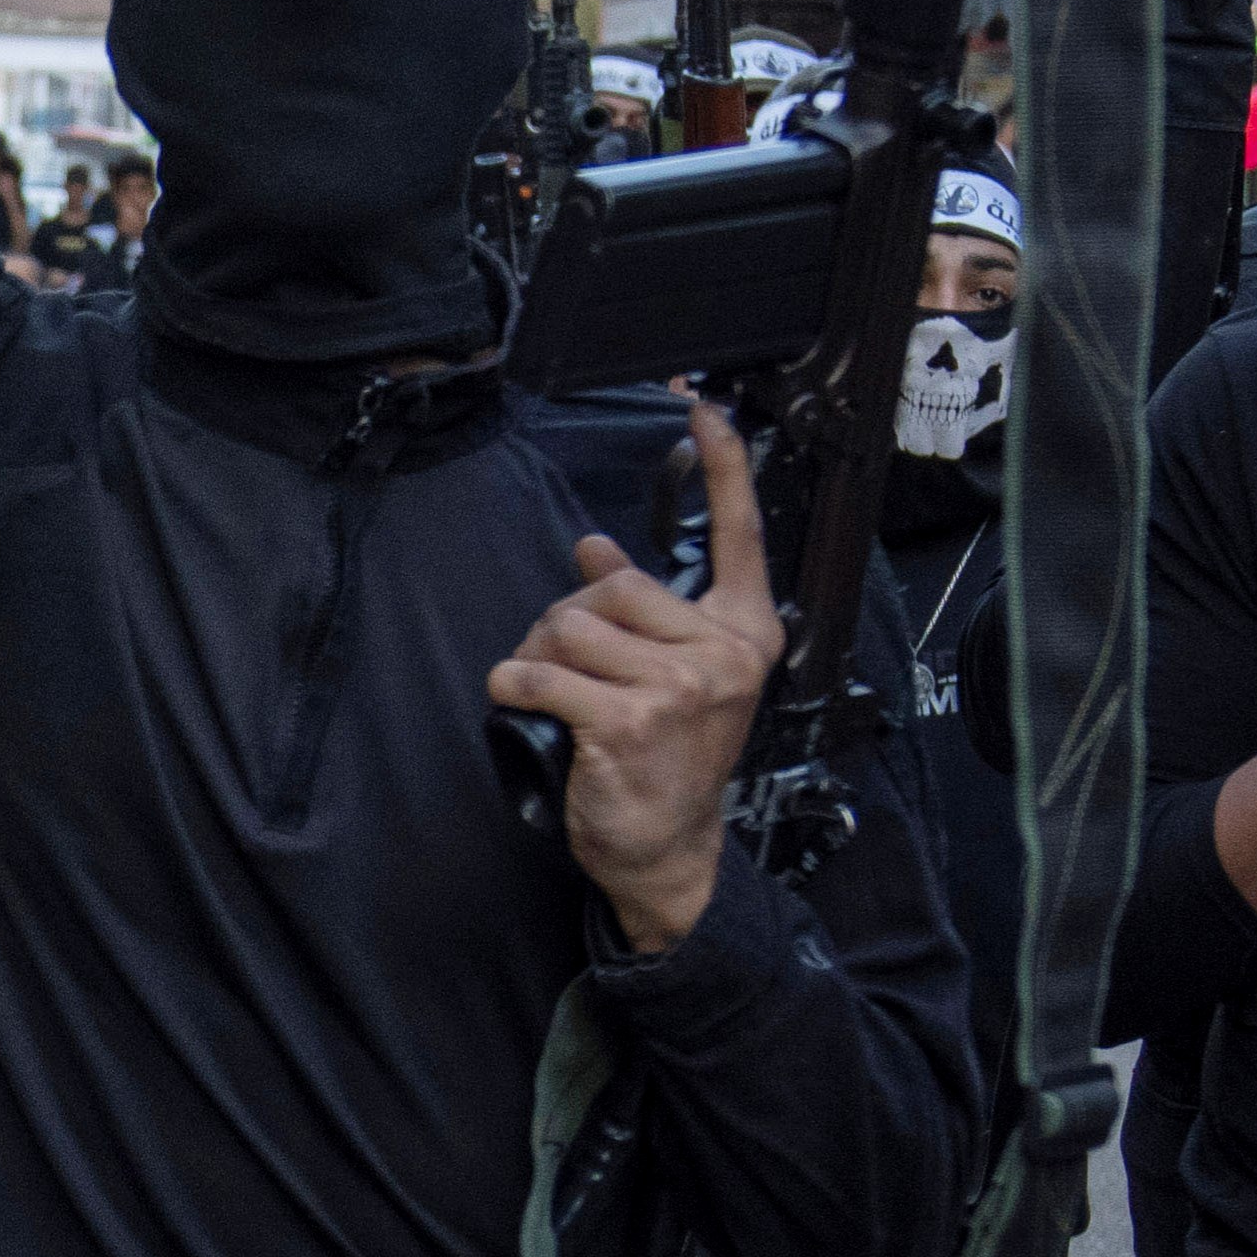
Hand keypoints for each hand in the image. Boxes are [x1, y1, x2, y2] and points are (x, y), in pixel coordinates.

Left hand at [492, 387, 776, 953]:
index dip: (724, 467)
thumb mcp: (673, 676)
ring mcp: (680, 690)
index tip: (707, 408)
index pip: (740, 535)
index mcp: (743, 634)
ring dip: (539, 656)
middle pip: (615, 588)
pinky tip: (517, 700)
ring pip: (572, 628)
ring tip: (549, 692)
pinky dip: (513, 684)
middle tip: (565, 662)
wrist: (666, 847)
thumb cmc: (667, 759)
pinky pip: (541, 673)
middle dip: (570, 619)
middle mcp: (723, 656)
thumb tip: (595, 547)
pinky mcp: (627, 723)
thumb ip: (646, 612)